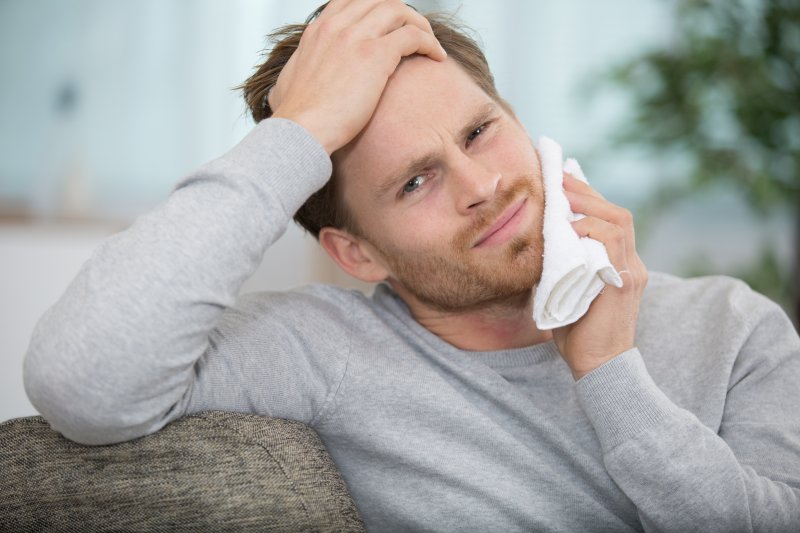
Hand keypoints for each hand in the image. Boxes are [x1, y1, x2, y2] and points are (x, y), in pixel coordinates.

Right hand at [269, 0, 446, 153]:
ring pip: (400, 12)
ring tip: (430, 45)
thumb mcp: (285, 86)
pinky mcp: (375, 54)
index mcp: (319, 30)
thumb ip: (292, 76)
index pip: (353, 2)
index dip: (377, 10)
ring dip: (420, 26)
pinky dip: (429, 42)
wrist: (300, 130)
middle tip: (416, 34)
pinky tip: (436, 57)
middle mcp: (337, 26)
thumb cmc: (294, 118)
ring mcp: (356, 36)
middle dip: (403, 14)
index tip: (390, 27)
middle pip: (381, 1)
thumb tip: (285, 87)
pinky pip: (413, 35)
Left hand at [552, 173, 647, 379]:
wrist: (598, 367)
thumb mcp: (566, 290)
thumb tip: (535, 242)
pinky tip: (571, 228)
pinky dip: (592, 230)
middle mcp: (630, 264)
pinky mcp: (624, 283)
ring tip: (563, 195)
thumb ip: (560, 266)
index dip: (588, 198)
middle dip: (588, 192)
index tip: (562, 180)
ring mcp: (631, 272)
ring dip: (589, 205)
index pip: (609, 221)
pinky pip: (613, 244)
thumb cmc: (578, 334)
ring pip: (618, 222)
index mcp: (618, 265)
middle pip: (617, 214)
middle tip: (560, 177)